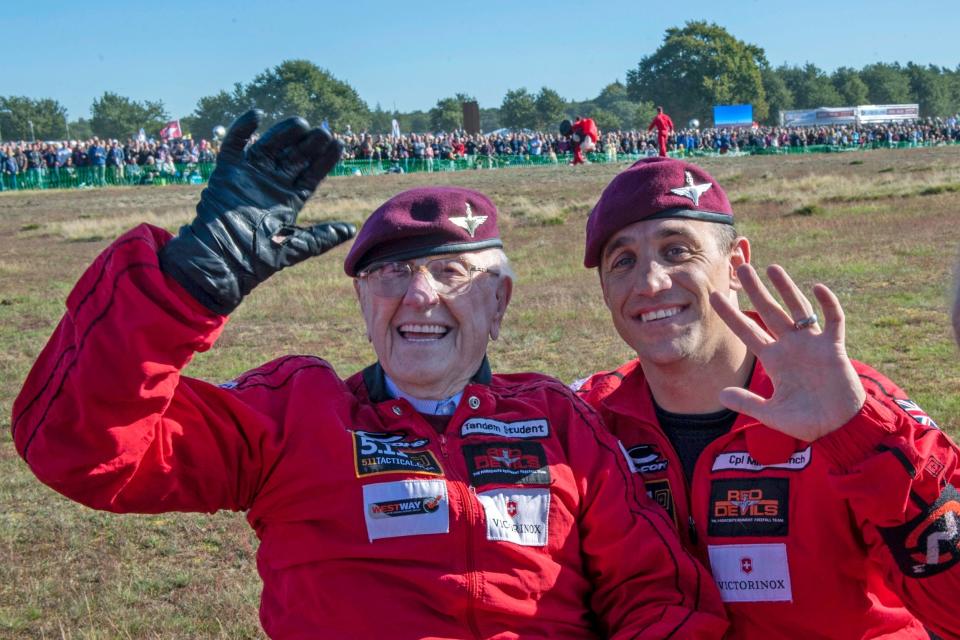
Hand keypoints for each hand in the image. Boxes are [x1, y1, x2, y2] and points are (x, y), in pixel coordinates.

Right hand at [159, 109, 355, 314]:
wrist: (222, 261)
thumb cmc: (258, 258)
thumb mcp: (297, 246)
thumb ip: (323, 236)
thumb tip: (351, 230)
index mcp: (289, 199)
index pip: (311, 174)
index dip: (324, 160)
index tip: (338, 145)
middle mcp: (272, 183)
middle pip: (294, 156)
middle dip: (309, 144)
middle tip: (322, 132)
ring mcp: (250, 175)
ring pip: (270, 145)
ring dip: (284, 133)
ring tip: (300, 123)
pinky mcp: (227, 172)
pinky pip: (234, 144)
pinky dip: (241, 129)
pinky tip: (256, 114)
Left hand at [709, 264, 865, 441]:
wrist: (839, 428)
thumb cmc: (806, 422)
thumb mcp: (771, 414)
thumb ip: (747, 403)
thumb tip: (720, 394)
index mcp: (773, 360)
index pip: (747, 331)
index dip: (732, 315)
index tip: (714, 296)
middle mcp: (790, 346)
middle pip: (769, 312)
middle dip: (756, 290)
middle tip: (742, 268)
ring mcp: (813, 344)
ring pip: (798, 309)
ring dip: (787, 288)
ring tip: (773, 267)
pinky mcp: (834, 348)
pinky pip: (832, 321)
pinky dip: (828, 304)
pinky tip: (818, 288)